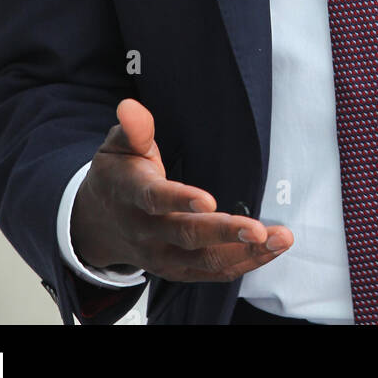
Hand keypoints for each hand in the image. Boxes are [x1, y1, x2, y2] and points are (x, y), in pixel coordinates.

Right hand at [71, 99, 292, 280]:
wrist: (98, 225)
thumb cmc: (118, 175)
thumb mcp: (117, 146)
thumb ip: (132, 129)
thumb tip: (130, 105)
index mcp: (131, 194)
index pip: (155, 199)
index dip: (181, 200)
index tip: (209, 201)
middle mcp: (146, 231)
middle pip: (187, 236)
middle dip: (225, 233)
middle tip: (259, 230)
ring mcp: (161, 256)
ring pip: (205, 260)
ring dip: (246, 252)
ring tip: (280, 238)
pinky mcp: (177, 270)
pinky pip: (212, 272)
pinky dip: (244, 263)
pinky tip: (270, 250)